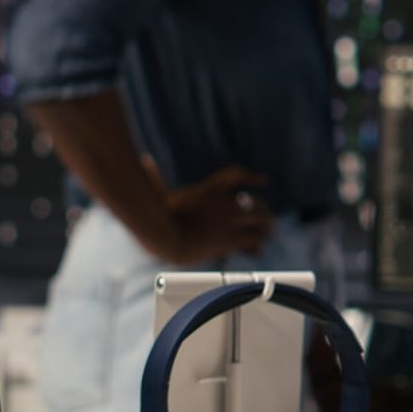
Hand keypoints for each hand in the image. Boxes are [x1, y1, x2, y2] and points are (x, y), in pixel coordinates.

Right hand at [145, 161, 272, 263]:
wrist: (165, 237)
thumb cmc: (157, 217)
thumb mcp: (157, 195)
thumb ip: (155, 179)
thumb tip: (145, 160)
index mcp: (208, 189)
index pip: (236, 174)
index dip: (251, 177)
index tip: (264, 181)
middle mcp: (223, 202)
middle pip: (255, 202)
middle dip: (263, 211)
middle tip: (266, 221)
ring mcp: (229, 220)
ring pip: (260, 221)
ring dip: (265, 229)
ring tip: (267, 235)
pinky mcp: (230, 238)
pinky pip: (253, 240)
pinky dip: (257, 246)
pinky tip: (256, 251)